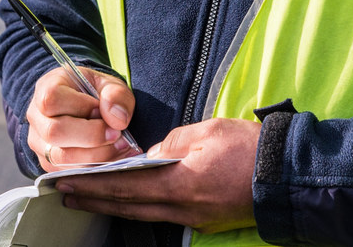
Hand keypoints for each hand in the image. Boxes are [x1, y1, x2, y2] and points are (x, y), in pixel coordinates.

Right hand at [26, 66, 135, 171]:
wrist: (86, 108)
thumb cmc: (95, 94)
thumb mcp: (110, 84)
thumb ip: (116, 95)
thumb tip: (118, 120)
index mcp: (46, 88)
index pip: (51, 100)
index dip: (80, 107)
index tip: (103, 110)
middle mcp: (36, 117)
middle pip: (54, 132)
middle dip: (92, 136)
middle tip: (117, 133)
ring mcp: (39, 143)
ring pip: (60, 157)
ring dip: (96, 155)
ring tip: (119, 146)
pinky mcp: (48, 163)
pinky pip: (68, 172)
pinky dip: (94, 167)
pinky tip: (112, 157)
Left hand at [54, 117, 261, 233]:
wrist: (289, 176)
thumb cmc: (251, 147)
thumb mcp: (208, 131)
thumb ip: (172, 143)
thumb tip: (151, 156)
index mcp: (180, 184)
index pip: (124, 186)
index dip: (92, 186)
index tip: (65, 183)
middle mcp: (183, 208)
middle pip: (128, 206)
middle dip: (94, 200)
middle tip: (63, 195)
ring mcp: (195, 219)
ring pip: (144, 214)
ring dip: (114, 206)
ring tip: (88, 198)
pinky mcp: (206, 221)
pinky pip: (164, 215)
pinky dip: (140, 208)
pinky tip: (129, 201)